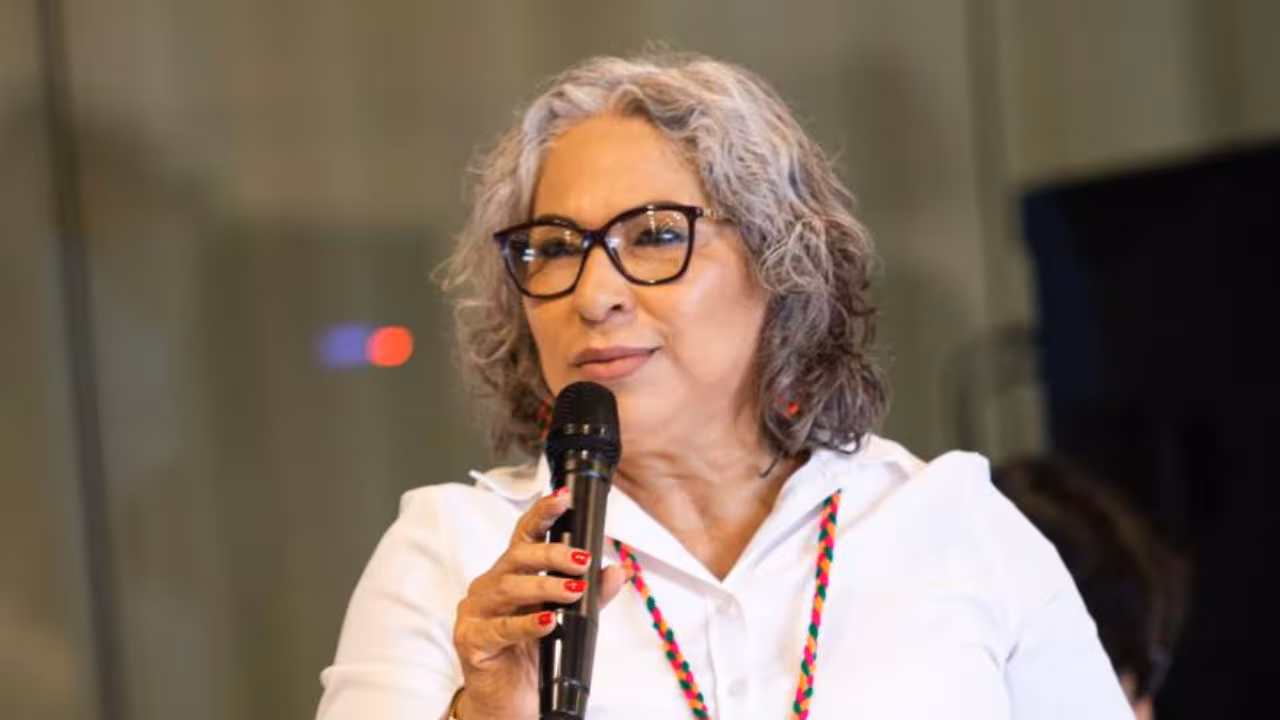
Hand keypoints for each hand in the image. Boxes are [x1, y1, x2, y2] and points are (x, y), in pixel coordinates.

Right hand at [452, 488, 626, 718]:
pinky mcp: (471, 640)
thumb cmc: (533, 656)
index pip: (524, 535)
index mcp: (511, 574)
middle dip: (552, 554)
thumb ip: (591, 597)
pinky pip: (500, 627)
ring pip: (508, 587)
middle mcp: (490, 586)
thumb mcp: (566, 622)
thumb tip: (618, 571)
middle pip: (517, 557)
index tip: (563, 497)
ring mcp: (476, 612)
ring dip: (544, 586)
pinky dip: (526, 624)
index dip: (542, 513)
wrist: (510, 702)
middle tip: (582, 561)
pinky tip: (546, 622)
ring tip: (572, 591)